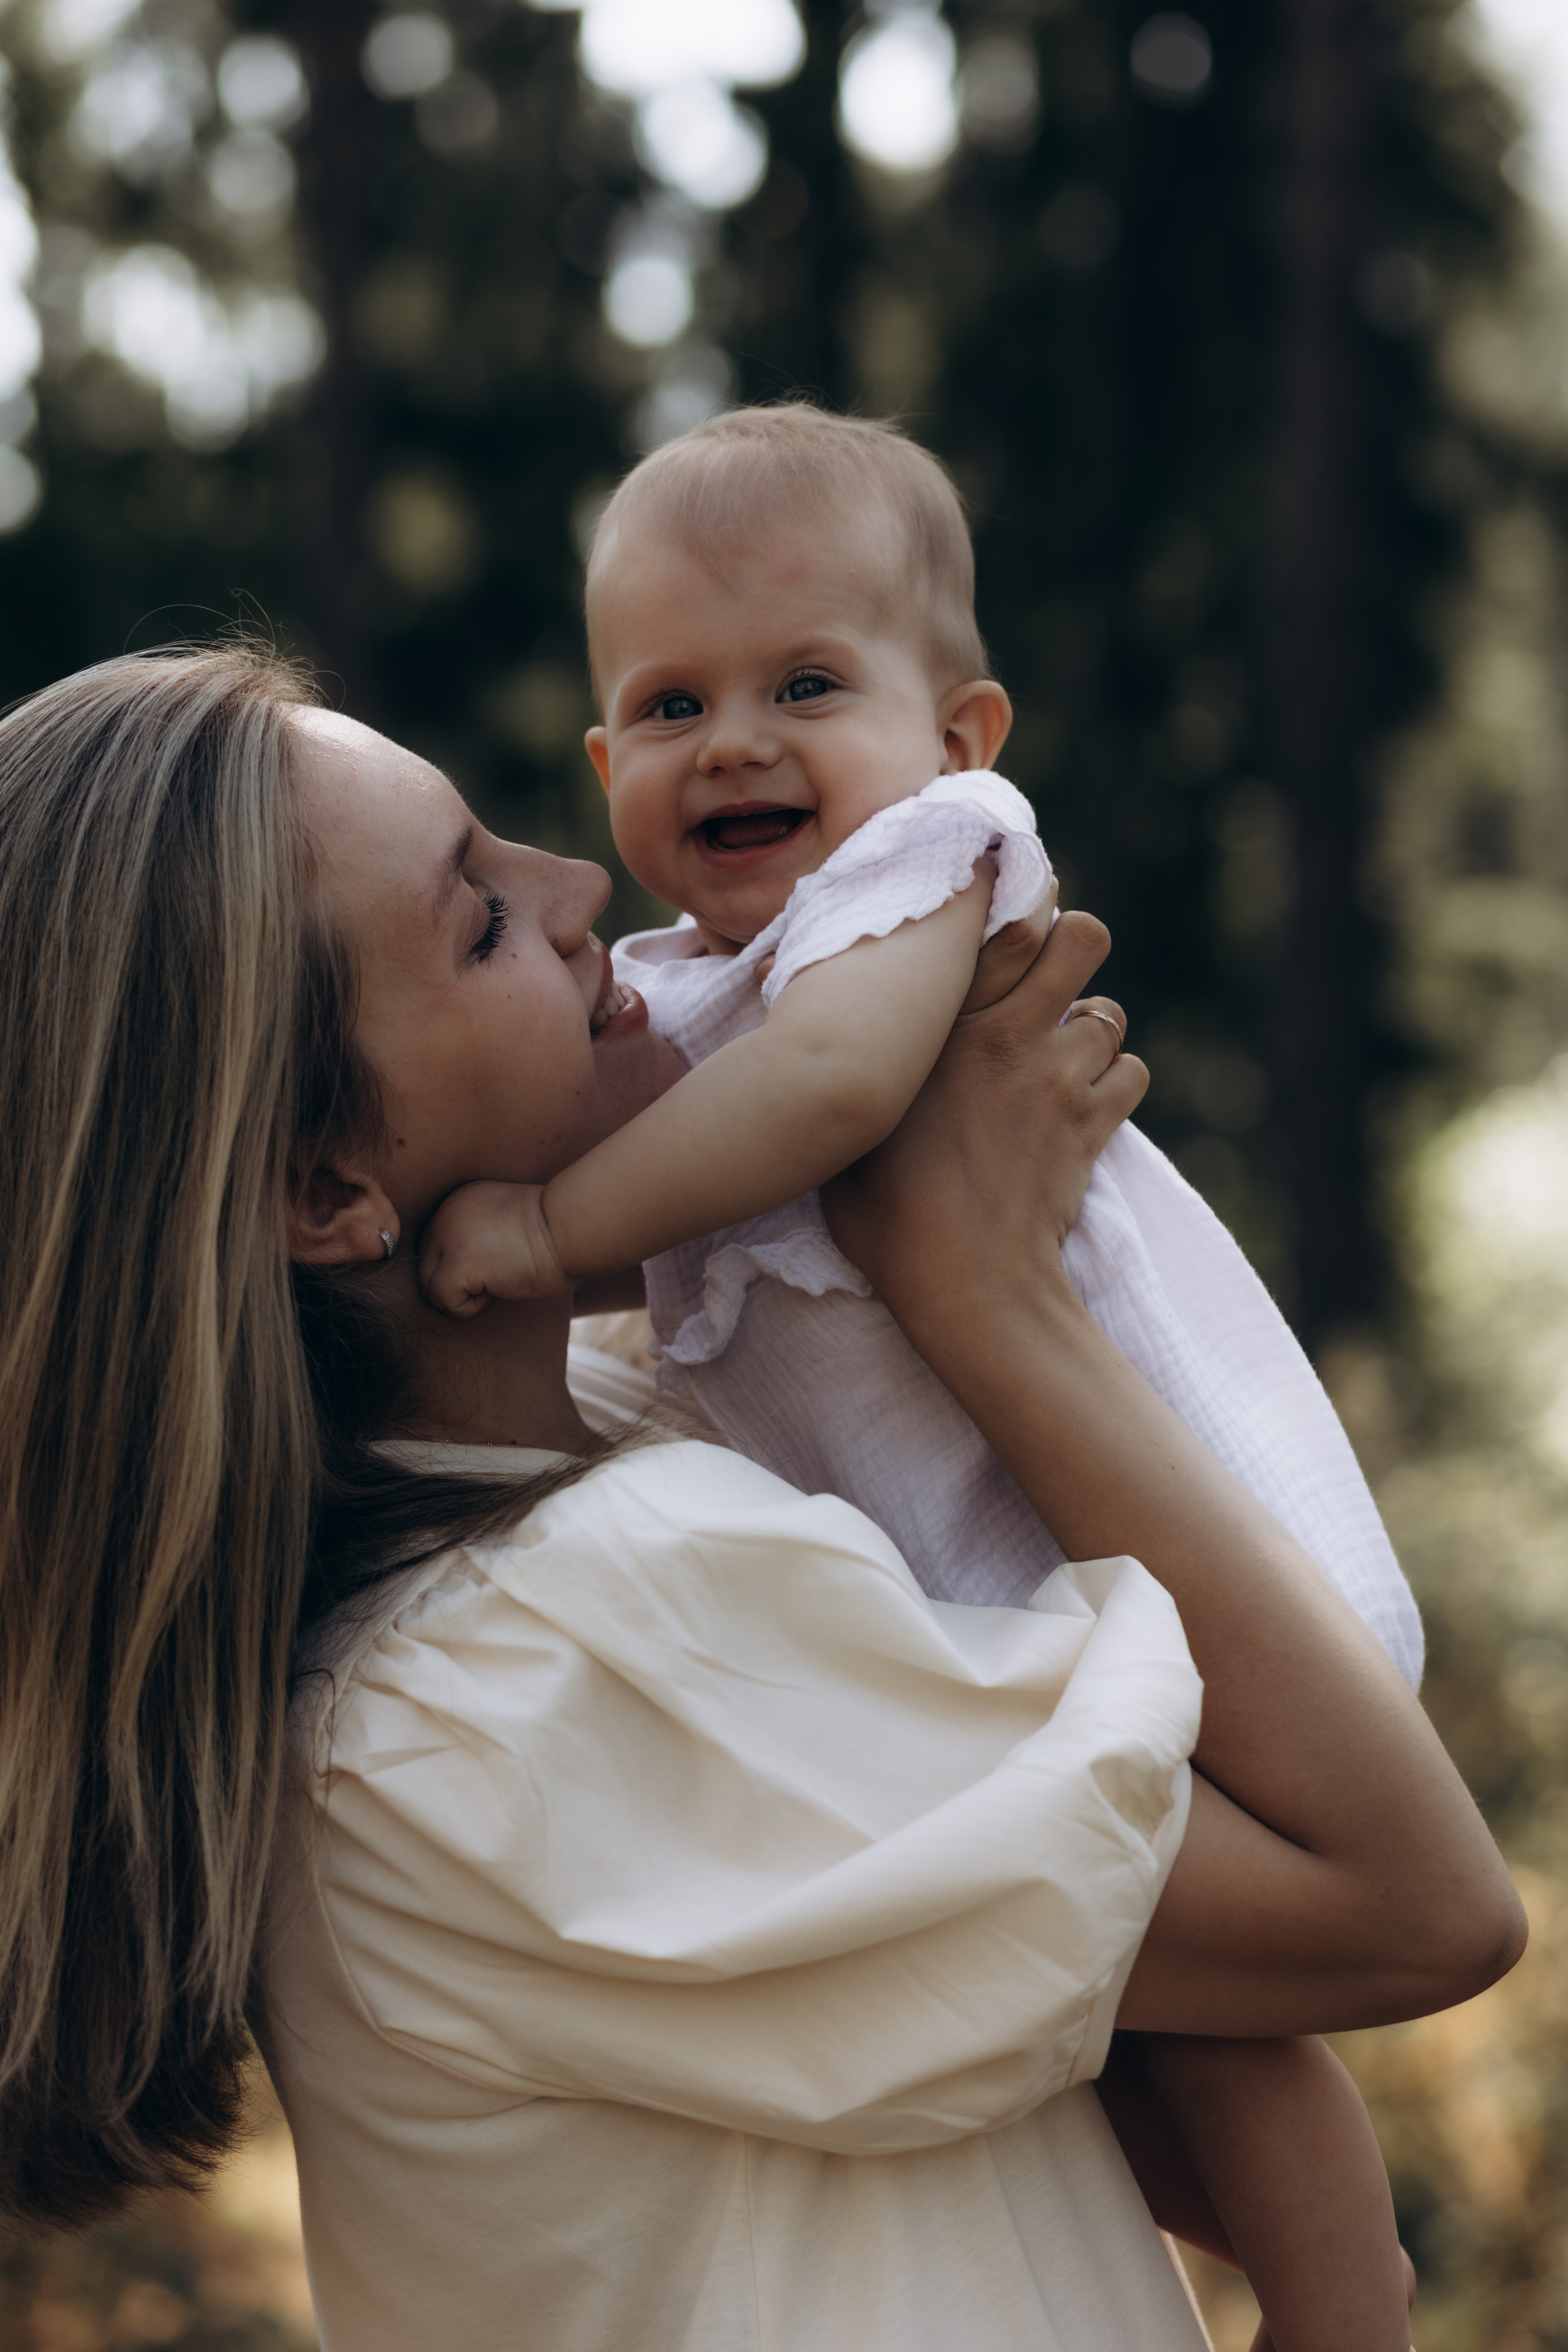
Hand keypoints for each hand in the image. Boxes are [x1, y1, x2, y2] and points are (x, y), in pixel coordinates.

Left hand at [418, 1180, 571, 1316]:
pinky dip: (471, 1309)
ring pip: (429, 1289)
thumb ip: (475, 1237)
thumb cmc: (554, 1233)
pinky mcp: (455, 1262)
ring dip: (464, 1298)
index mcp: (456, 1202)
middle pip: (426, 1268)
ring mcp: (446, 1236)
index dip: (462, 1269)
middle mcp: (444, 1213)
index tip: (498, 1264)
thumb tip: (460, 1276)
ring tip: (497, 1285)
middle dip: (458, 1284)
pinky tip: (498, 1290)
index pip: (434, 1248)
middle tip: (497, 1279)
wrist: (571, 1228)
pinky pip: (444, 1302)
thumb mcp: (503, 1224)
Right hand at [821, 906, 1146, 1340]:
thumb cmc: (885, 1213)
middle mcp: (1008, 1034)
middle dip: (1074, 949)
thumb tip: (830, 1038)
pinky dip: (1115, 1084)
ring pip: (1110, 1013)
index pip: (1008, 924)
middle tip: (1048, 985)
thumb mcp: (853, 1127)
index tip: (1008, 930)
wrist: (964, 1282)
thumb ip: (866, 1067)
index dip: (1020, 912)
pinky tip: (1084, 1107)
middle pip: (1083, 937)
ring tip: (1059, 1060)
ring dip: (1091, 1030)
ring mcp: (1059, 1077)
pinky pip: (1132, 1073)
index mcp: (943, 1026)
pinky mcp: (1094, 1123)